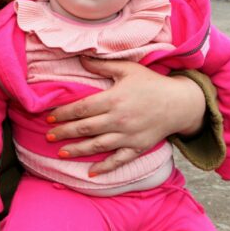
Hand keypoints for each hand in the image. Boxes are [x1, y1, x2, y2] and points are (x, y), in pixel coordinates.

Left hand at [46, 58, 204, 174]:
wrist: (181, 103)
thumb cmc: (152, 83)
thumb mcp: (128, 69)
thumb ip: (102, 65)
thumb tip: (79, 57)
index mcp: (114, 99)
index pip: (82, 108)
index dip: (64, 113)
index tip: (49, 117)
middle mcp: (119, 119)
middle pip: (85, 128)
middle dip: (64, 133)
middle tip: (48, 136)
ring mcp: (129, 135)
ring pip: (98, 146)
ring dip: (77, 150)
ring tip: (60, 153)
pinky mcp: (138, 147)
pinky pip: (119, 160)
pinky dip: (105, 167)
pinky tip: (90, 173)